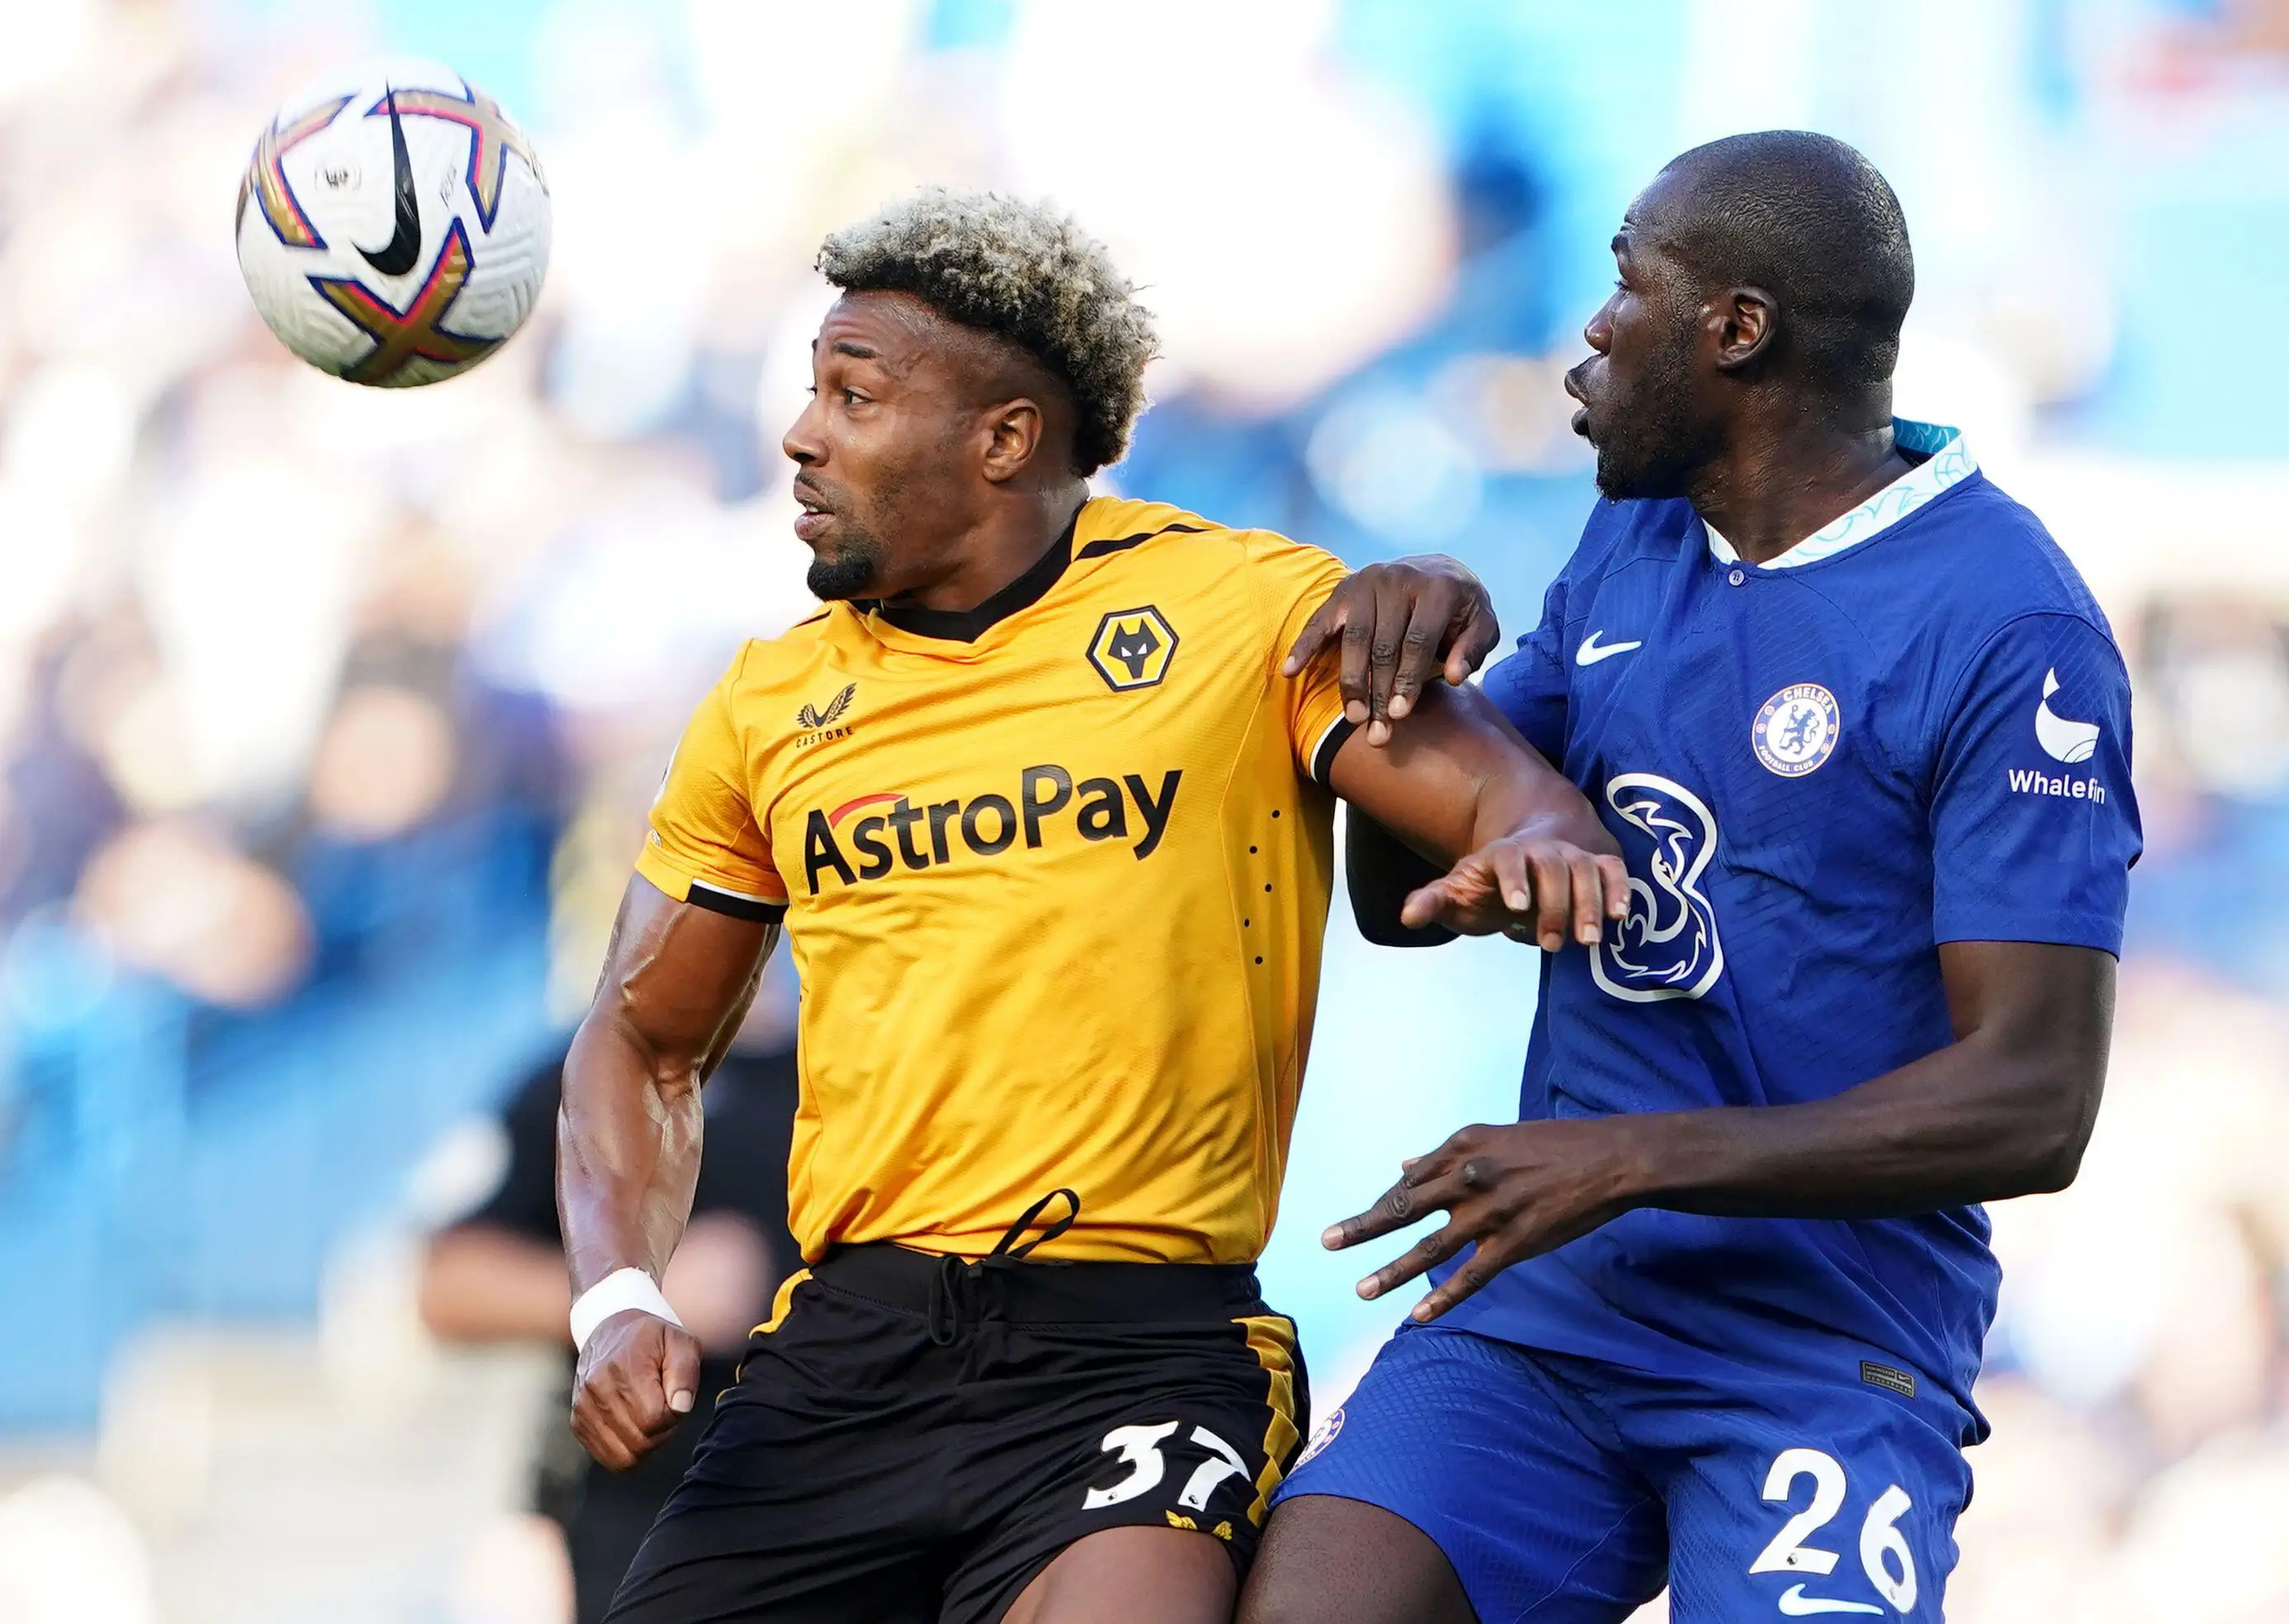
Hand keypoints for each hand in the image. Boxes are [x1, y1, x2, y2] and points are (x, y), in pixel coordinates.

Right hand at [571, 1309, 702, 1470]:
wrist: (610, 1330)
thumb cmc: (653, 1340)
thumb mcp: (680, 1342)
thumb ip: (685, 1373)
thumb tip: (680, 1407)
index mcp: (624, 1367)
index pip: (655, 1418)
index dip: (673, 1415)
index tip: (673, 1398)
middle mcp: (597, 1389)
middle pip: (640, 1441)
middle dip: (661, 1432)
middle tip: (664, 1409)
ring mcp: (583, 1408)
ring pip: (625, 1456)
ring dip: (645, 1444)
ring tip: (649, 1418)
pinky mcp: (578, 1422)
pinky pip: (608, 1457)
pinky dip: (627, 1450)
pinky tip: (634, 1427)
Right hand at [1283, 558, 1498, 745]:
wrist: (1438, 569)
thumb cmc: (1461, 608)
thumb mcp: (1483, 623)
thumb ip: (1473, 649)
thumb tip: (1455, 677)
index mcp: (1437, 587)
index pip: (1417, 641)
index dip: (1407, 680)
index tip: (1398, 715)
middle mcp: (1398, 580)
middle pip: (1383, 645)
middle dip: (1378, 691)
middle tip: (1375, 732)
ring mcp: (1368, 581)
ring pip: (1354, 638)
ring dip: (1351, 681)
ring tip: (1352, 717)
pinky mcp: (1345, 588)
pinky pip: (1321, 620)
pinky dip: (1303, 645)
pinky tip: (1289, 671)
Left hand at [1323, 1120, 1642, 1321]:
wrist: (1610, 1159)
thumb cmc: (1555, 1146)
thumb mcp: (1495, 1137)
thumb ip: (1448, 1156)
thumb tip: (1404, 1164)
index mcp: (1462, 1146)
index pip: (1409, 1180)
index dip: (1382, 1203)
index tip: (1361, 1222)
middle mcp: (1468, 1177)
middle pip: (1404, 1207)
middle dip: (1363, 1227)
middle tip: (1327, 1242)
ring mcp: (1490, 1212)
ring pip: (1430, 1247)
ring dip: (1392, 1271)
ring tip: (1362, 1289)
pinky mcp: (1515, 1242)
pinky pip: (1471, 1277)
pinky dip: (1443, 1298)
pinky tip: (1419, 1316)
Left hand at [1400, 828, 1628, 948]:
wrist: (1524, 859)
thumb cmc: (1486, 885)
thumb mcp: (1457, 892)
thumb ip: (1434, 902)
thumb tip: (1407, 917)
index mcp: (1502, 854)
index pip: (1508, 861)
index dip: (1514, 881)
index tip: (1517, 908)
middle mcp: (1541, 850)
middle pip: (1553, 867)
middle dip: (1555, 904)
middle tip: (1552, 945)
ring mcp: (1572, 855)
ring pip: (1586, 869)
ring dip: (1589, 903)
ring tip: (1588, 941)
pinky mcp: (1599, 864)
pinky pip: (1614, 870)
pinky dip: (1619, 888)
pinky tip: (1619, 916)